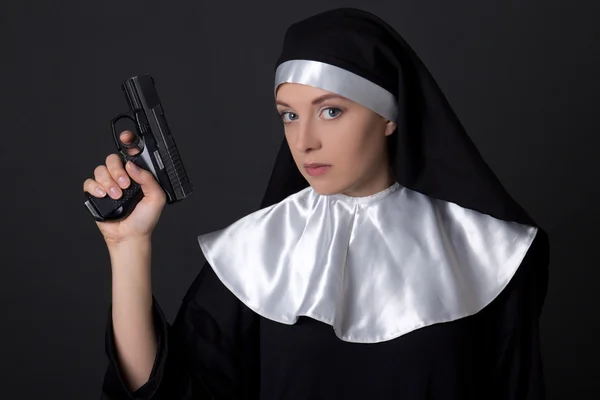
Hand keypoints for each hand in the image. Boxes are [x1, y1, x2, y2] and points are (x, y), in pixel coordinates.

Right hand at [83, 130, 165, 246]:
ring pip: (100, 169)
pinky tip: (104, 196)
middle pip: (112, 159)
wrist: (130, 236)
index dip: (128, 142)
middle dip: (117, 170)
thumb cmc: (145, 219)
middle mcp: (122, 177)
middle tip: (125, 184)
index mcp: (138, 174)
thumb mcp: (156, 198)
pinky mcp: (96, 194)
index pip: (131, 153)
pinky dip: (95, 187)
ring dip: (108, 182)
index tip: (127, 139)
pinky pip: (89, 182)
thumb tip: (133, 165)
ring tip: (117, 195)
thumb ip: (148, 179)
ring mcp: (109, 184)